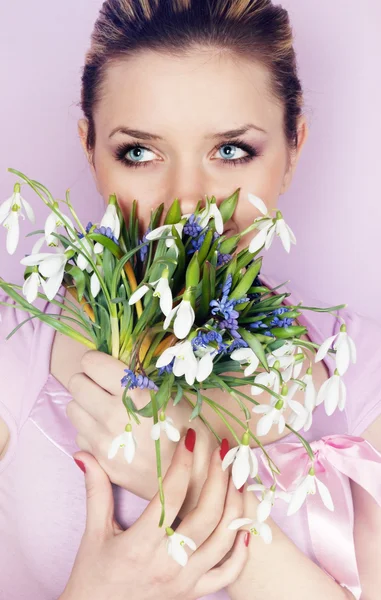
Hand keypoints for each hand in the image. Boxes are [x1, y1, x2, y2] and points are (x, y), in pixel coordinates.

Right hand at [61, 431, 248, 599]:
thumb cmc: (93, 575)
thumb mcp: (93, 533)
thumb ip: (96, 491)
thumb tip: (83, 455)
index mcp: (140, 545)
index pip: (170, 496)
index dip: (182, 463)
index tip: (189, 437)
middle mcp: (167, 564)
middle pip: (206, 515)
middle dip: (218, 478)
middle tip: (222, 450)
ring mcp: (184, 581)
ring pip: (223, 540)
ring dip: (236, 505)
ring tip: (238, 476)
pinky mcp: (193, 593)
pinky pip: (227, 574)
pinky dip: (241, 550)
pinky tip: (244, 525)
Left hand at [66, 350, 217, 516]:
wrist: (194, 479)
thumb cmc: (190, 429)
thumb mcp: (171, 394)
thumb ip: (140, 378)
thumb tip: (114, 364)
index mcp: (133, 393)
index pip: (90, 363)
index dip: (97, 361)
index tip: (106, 366)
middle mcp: (112, 416)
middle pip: (76, 384)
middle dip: (88, 381)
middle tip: (104, 387)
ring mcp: (103, 442)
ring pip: (72, 410)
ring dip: (85, 406)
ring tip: (105, 409)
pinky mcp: (101, 462)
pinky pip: (80, 436)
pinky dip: (90, 431)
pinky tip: (110, 433)